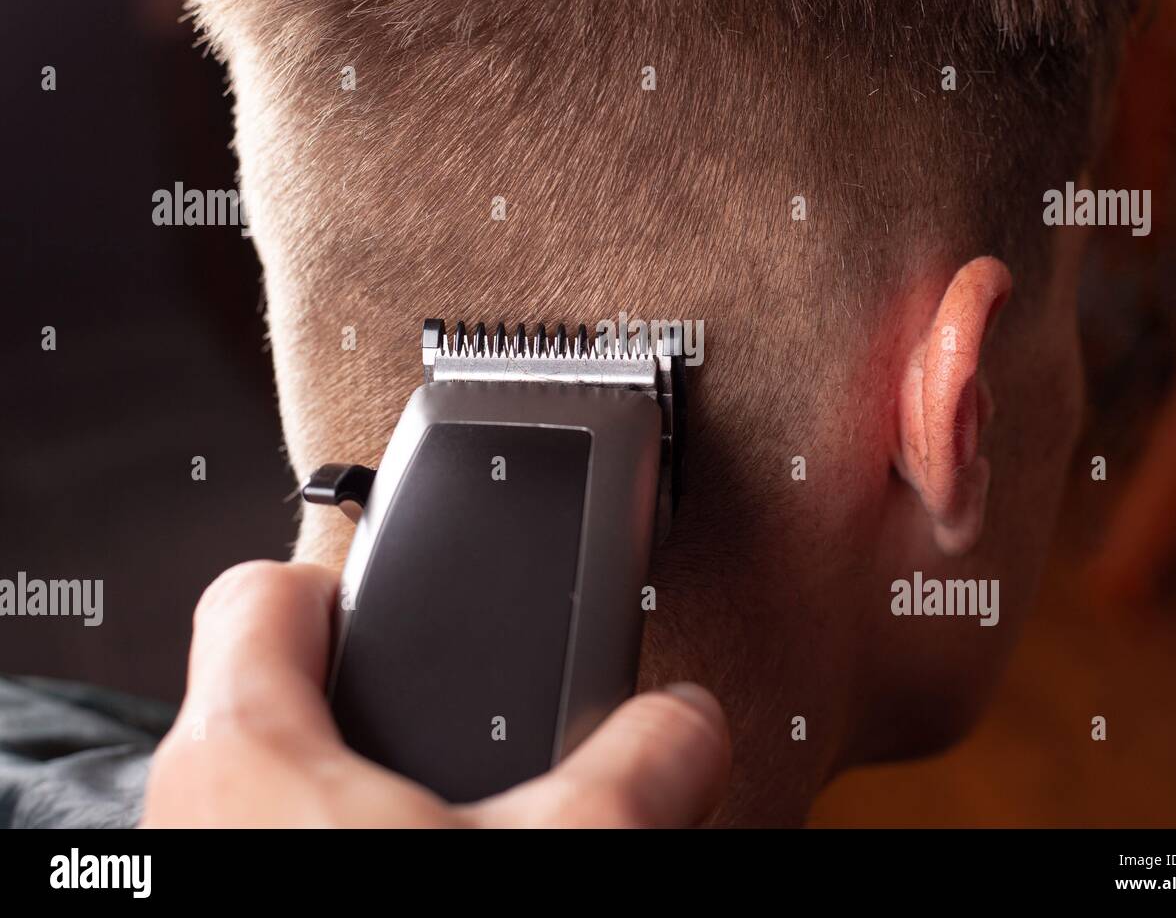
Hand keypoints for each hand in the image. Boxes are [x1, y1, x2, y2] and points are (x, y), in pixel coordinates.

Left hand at [141, 561, 730, 826]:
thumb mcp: (553, 853)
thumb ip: (636, 767)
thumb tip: (690, 723)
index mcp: (249, 743)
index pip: (268, 589)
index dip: (347, 576)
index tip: (413, 592)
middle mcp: (200, 808)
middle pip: (286, 691)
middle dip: (388, 702)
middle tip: (468, 722)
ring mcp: (206, 871)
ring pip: (289, 790)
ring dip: (376, 795)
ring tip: (466, 813)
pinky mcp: (234, 907)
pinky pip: (291, 848)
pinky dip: (360, 845)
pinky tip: (440, 861)